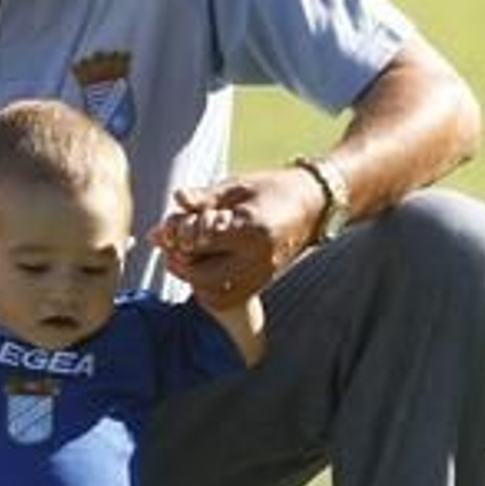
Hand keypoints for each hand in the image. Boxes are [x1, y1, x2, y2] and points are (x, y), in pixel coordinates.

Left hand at [149, 167, 323, 303]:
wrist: (312, 205)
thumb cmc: (272, 189)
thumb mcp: (236, 186)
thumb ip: (204, 198)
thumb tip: (176, 200)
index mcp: (252, 229)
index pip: (201, 240)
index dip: (179, 232)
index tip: (175, 221)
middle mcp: (259, 259)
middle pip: (202, 274)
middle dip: (180, 260)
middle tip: (171, 243)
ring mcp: (262, 276)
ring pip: (211, 293)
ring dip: (191, 277)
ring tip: (185, 255)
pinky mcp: (262, 284)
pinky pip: (225, 299)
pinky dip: (207, 287)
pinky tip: (203, 266)